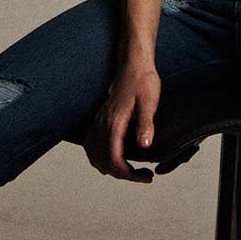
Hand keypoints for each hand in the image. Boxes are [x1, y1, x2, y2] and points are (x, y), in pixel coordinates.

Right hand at [83, 58, 160, 181]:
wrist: (133, 63)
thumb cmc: (143, 80)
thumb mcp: (149, 102)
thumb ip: (146, 124)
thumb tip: (144, 146)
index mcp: (114, 123)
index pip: (114, 160)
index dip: (129, 175)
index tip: (147, 176)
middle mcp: (102, 124)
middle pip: (103, 162)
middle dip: (121, 174)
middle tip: (143, 175)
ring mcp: (99, 121)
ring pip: (94, 155)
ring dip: (109, 167)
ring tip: (130, 170)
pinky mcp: (100, 118)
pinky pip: (92, 144)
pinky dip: (100, 157)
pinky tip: (114, 156)